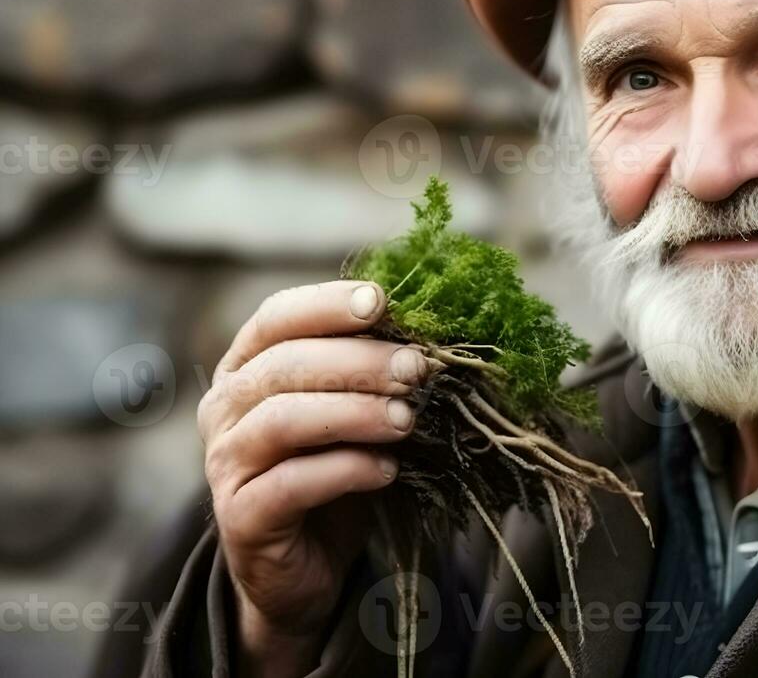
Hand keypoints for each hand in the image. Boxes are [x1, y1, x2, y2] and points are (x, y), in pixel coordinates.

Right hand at [197, 281, 426, 675]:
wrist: (304, 561)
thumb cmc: (331, 465)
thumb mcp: (350, 408)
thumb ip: (369, 371)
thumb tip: (427, 333)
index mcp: (245, 367)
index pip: (276, 318)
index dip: (326, 305)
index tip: (382, 302)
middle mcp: (224, 408)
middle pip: (284, 365)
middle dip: (358, 361)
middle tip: (416, 368)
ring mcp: (225, 463)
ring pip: (283, 420)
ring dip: (354, 413)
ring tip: (406, 419)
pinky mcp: (240, 516)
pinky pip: (290, 484)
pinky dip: (345, 470)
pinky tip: (386, 470)